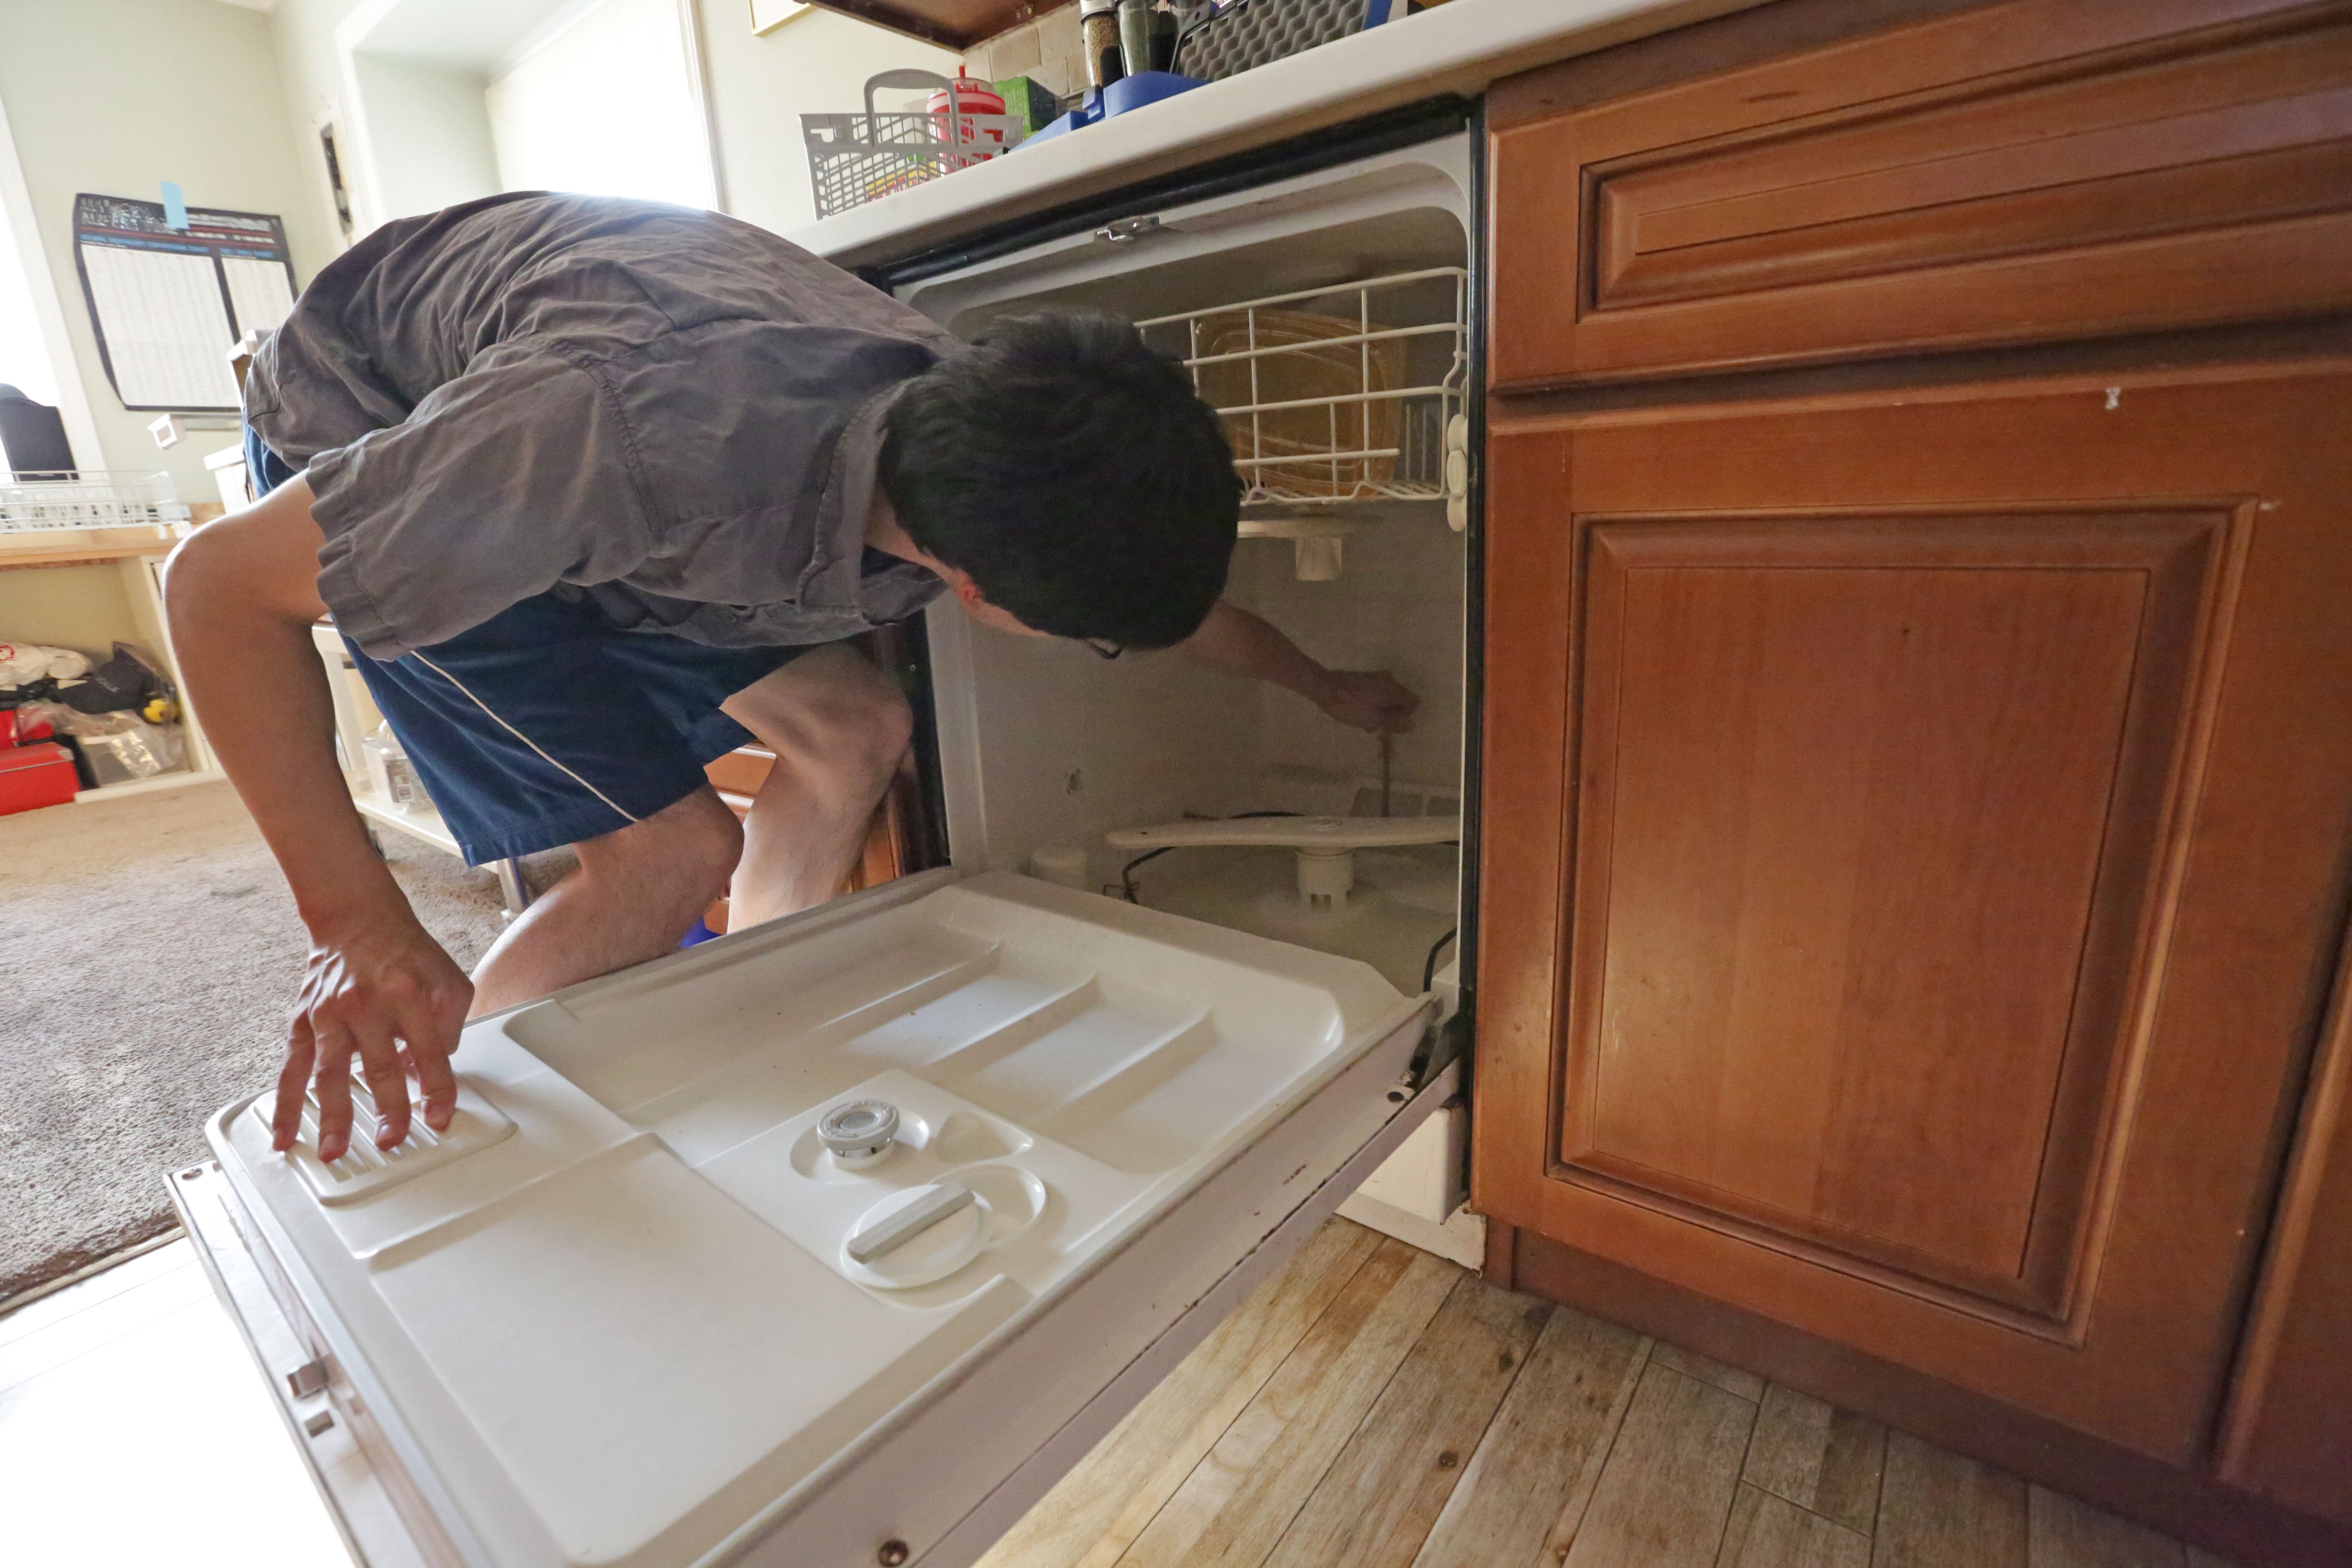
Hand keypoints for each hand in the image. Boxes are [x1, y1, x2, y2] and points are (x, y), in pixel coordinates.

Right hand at [273, 916, 471, 1160]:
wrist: (358, 918)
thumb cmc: (406, 954)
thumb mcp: (448, 979)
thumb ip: (450, 1026)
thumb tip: (430, 1074)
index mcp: (408, 994)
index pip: (430, 1052)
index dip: (437, 1089)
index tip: (439, 1119)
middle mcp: (366, 1005)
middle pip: (380, 1066)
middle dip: (387, 1109)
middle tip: (390, 1141)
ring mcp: (329, 1015)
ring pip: (329, 1073)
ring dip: (331, 1116)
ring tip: (332, 1151)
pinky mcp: (303, 1022)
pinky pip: (291, 1069)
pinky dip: (285, 1105)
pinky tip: (283, 1134)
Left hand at [1316, 670, 1419, 733]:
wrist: (1326, 687)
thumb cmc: (1352, 707)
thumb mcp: (1375, 719)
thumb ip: (1395, 721)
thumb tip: (1413, 723)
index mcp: (1395, 689)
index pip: (1414, 702)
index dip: (1406, 716)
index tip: (1392, 725)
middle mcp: (1389, 680)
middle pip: (1400, 699)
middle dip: (1392, 714)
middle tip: (1377, 726)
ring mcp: (1376, 676)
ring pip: (1387, 696)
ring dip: (1381, 710)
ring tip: (1365, 722)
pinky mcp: (1365, 677)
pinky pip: (1377, 691)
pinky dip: (1373, 702)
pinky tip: (1359, 712)